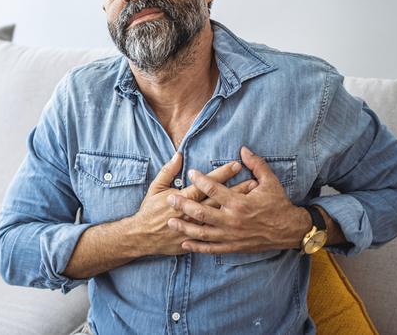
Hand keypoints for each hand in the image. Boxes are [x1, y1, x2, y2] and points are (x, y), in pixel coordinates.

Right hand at [131, 151, 245, 255]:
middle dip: (237, 190)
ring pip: (222, 216)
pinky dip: (231, 226)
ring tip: (252, 200)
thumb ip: (168, 171)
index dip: (222, 174)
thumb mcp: (155, 188)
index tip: (236, 165)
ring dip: (236, 207)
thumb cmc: (149, 211)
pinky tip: (241, 221)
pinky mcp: (196, 240)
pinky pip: (217, 234)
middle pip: (219, 200)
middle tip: (254, 181)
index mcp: (182, 199)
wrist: (143, 237)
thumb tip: (179, 155)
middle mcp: (192, 214)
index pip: (206, 184)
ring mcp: (195, 229)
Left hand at [166, 146, 307, 253]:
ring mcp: (232, 236)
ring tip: (171, 221)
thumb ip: (256, 164)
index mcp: (240, 203)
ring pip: (203, 232)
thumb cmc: (279, 204)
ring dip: (185, 227)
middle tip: (170, 198)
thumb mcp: (270, 181)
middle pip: (202, 212)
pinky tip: (185, 243)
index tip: (190, 172)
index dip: (201, 180)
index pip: (215, 190)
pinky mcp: (233, 246)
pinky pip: (212, 248)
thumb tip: (243, 149)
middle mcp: (233, 220)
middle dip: (184, 205)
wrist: (290, 230)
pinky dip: (197, 246)